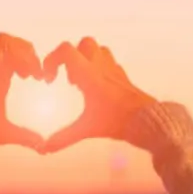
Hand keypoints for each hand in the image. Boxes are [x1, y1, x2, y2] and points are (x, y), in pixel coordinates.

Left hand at [0, 33, 46, 153]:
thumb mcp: (1, 135)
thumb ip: (25, 137)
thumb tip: (44, 144)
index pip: (11, 52)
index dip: (30, 57)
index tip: (38, 77)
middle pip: (2, 42)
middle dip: (22, 49)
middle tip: (33, 69)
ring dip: (12, 56)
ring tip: (24, 75)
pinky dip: (4, 67)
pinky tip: (12, 83)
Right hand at [40, 38, 156, 152]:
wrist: (149, 121)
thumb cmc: (118, 122)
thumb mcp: (87, 129)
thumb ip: (64, 138)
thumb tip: (43, 149)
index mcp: (90, 74)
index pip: (66, 50)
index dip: (52, 60)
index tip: (50, 80)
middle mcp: (102, 67)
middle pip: (83, 44)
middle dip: (71, 57)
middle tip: (69, 79)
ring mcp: (115, 70)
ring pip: (99, 49)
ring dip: (87, 59)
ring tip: (82, 82)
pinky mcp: (124, 77)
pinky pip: (110, 62)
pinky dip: (100, 68)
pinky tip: (98, 89)